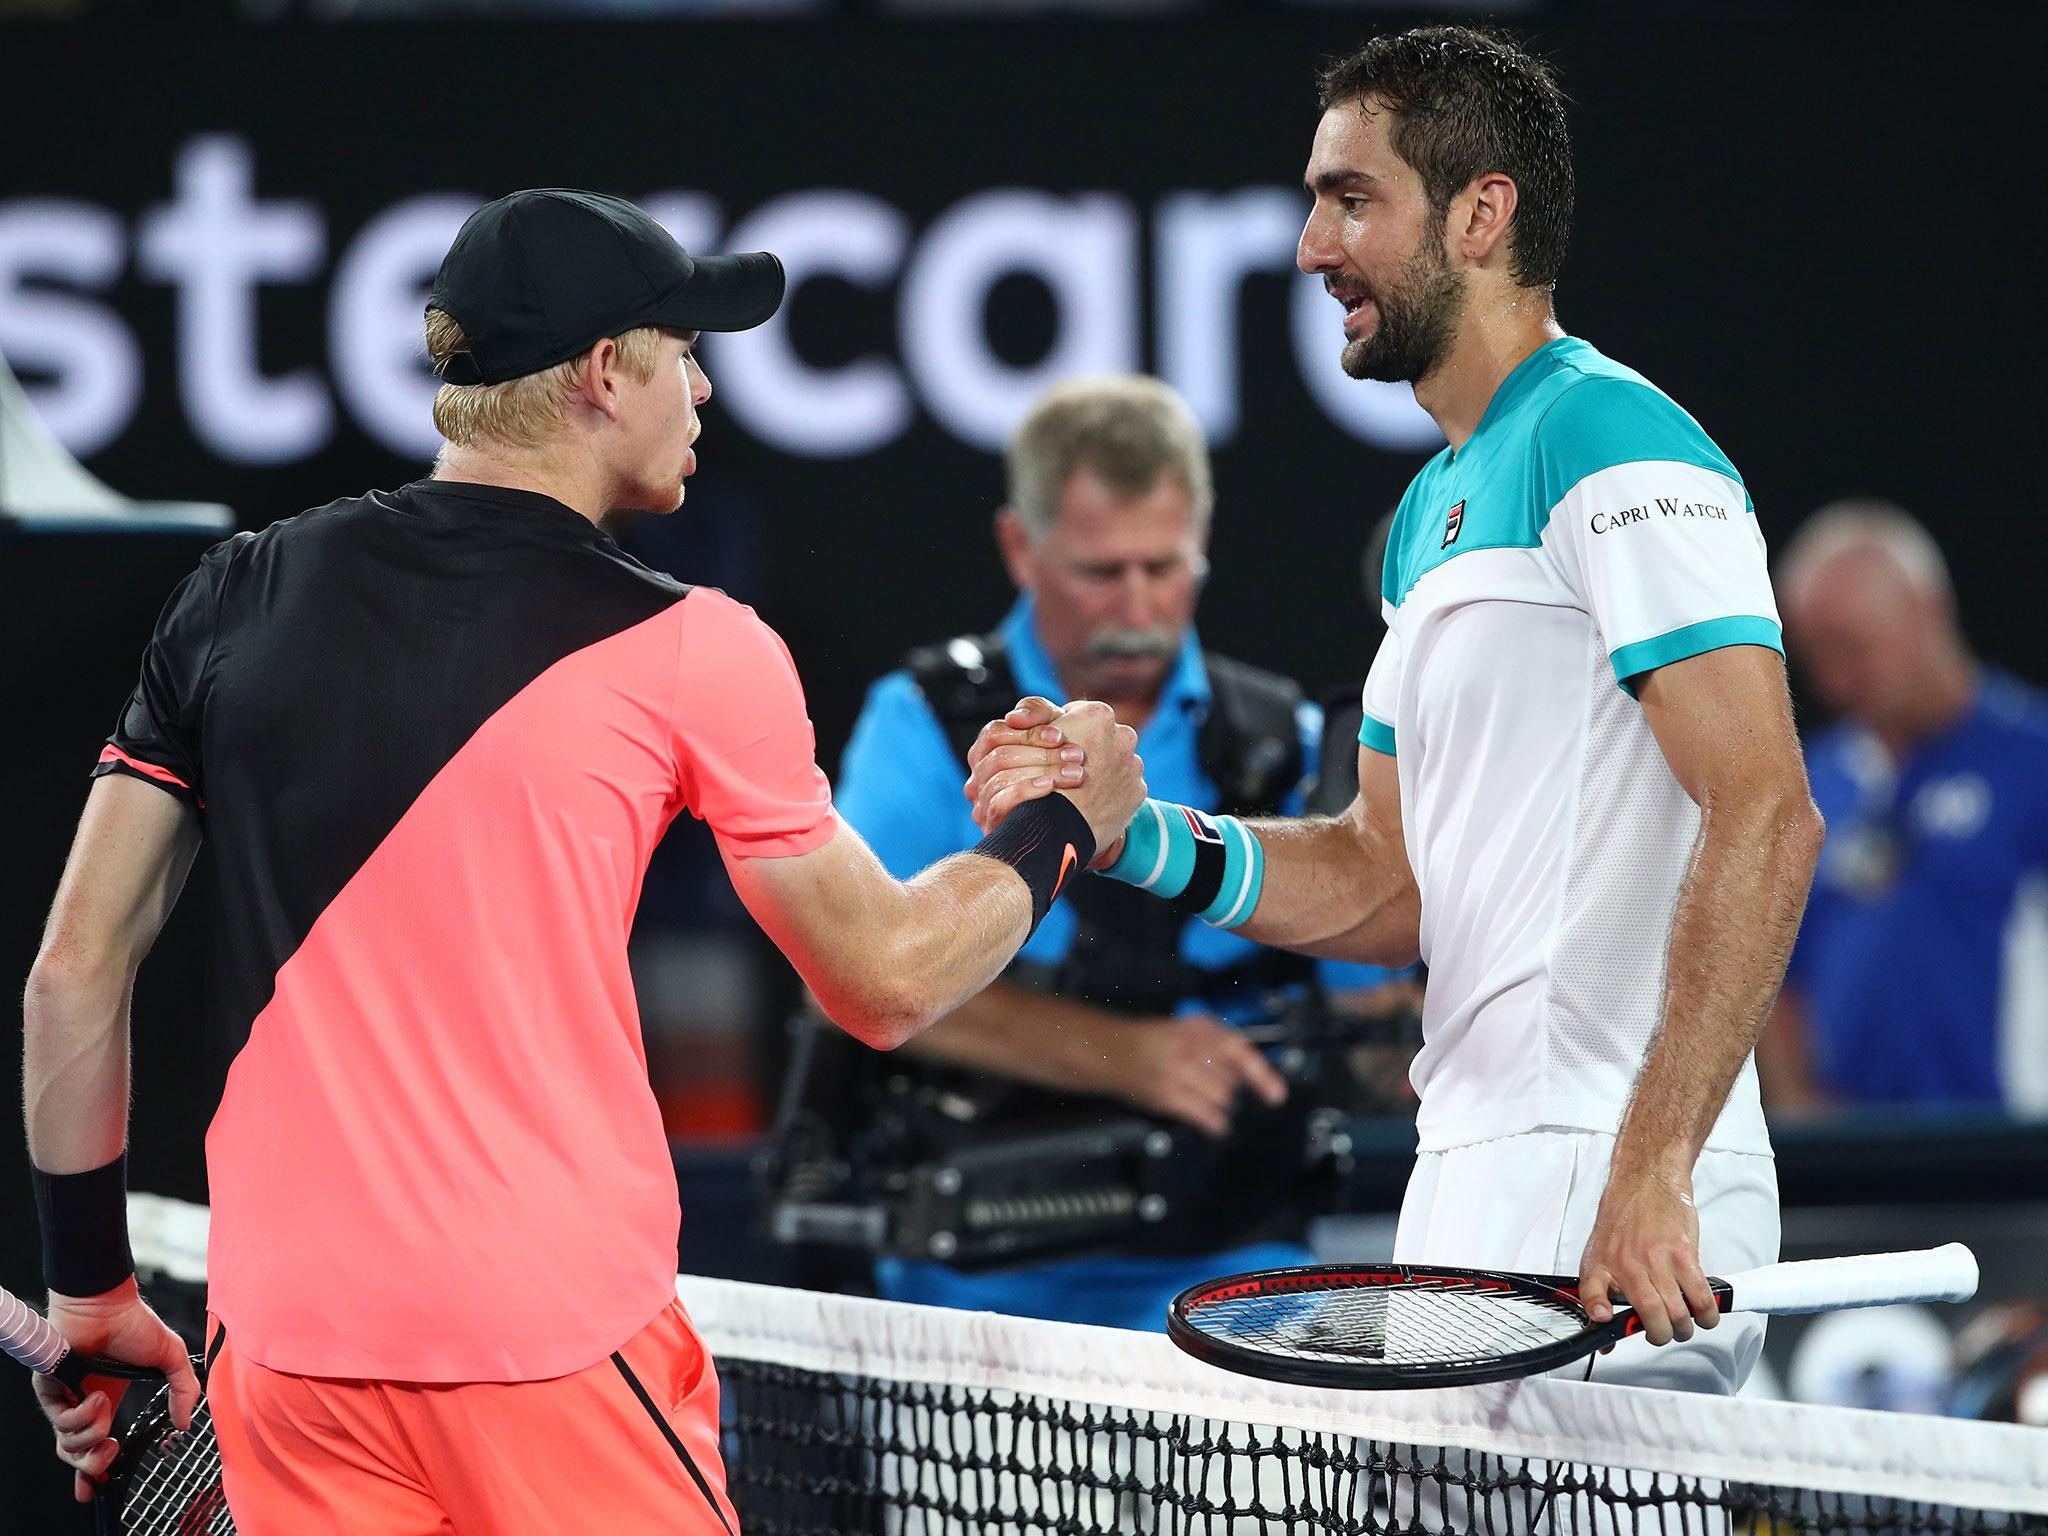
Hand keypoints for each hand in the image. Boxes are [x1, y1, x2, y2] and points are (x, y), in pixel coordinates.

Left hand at [33, 1279, 198, 1502]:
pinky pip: (61, 1423)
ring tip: (105, 1406)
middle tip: (111, 1450)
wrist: (106, 1306)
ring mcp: (65, 1400)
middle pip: (76, 1456)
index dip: (91, 1473)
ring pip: (68, 1445)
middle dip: (93, 1465)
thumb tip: (186, 1424)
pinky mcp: (49, 1392)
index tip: (94, 1490)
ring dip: (92, 1433)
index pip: (93, 1446)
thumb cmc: (135, 1324)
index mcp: (107, 1403)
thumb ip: (184, 1391)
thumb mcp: (170, 1359)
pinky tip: (97, 1396)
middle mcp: (83, 1406)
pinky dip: (82, 1415)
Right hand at [963, 697, 1084, 831]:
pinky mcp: (992, 825)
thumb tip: (1013, 716)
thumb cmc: (1060, 762)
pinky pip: (999, 804)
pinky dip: (1025, 791)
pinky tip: (1050, 788)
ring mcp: (982, 803)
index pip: (994, 734)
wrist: (1076, 813)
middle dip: (1041, 754)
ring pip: (1000, 779)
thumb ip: (1036, 712)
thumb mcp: (1052, 728)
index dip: (1027, 733)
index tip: (1060, 736)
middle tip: (1077, 755)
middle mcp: (978, 777)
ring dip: (1041, 772)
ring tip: (1074, 773)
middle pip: (999, 757)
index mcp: (986, 752)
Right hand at [1038, 702, 1143, 859]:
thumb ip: (1040, 716)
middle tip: (1066, 767)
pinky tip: (1091, 803)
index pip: (1078, 713)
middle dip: (1086, 748)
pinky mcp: (1138, 790)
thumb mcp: (1031, 737)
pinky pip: (1123, 787)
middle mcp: (1123, 733)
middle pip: (1100, 737)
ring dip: (1099, 771)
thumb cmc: (1040, 778)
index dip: (1062, 731)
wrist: (1059, 829)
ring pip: (1114, 762)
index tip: (1053, 747)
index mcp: (1097, 713)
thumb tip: (1040, 714)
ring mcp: (1134, 763)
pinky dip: (1109, 793)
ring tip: (1077, 788)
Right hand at [1108, 1013, 1288, 1137]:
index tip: (1276, 1094)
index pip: (1240, 1052)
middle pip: (1233, 1081)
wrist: (1112, 1050)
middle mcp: (1193, 1047)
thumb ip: (1219, 1048)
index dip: (1262, 1076)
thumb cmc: (1152, 1042)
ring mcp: (1180, 1071)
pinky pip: (1206, 1114)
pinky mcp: (1169, 1095)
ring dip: (1222, 1106)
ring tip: (1209, 1102)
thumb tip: (1255, 1075)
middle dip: (1229, 1090)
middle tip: (1215, 1090)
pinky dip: (1215, 1122)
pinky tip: (1215, 1123)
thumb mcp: (1188, 1031)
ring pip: (1223, 1098)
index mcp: (1201, 1029)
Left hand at [1576, 1164, 1719, 1346]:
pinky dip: (1705, 1313)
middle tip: (1664, 1333)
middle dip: (1661, 1335)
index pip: (1591, 1293)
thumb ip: (1600, 1291)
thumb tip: (1605, 1331)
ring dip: (1685, 1327)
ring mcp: (1656, 1258)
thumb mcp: (1600, 1253)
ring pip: (1677, 1311)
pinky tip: (1704, 1314)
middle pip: (1649, 1314)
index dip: (1598, 1311)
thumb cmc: (1623, 1220)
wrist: (1646, 1182)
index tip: (1606, 1321)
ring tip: (1685, 1325)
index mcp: (1601, 1265)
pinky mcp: (1683, 1253)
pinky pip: (1699, 1294)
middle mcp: (1627, 1263)